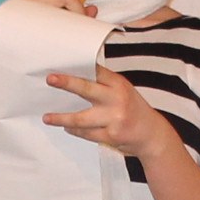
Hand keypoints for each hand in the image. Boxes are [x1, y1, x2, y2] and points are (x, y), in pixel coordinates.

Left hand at [46, 67, 164, 158]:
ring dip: (61, 118)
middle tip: (50, 79)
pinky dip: (75, 130)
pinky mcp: (111, 136)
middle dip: (67, 83)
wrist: (152, 135)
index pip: (96, 71)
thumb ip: (105, 85)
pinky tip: (67, 127)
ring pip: (81, 118)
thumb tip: (76, 77)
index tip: (61, 63)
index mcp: (119, 85)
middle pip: (86, 89)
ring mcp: (114, 119)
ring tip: (47, 117)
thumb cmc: (134, 110)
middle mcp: (116, 99)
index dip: (78, 67)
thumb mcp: (124, 91)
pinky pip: (86, 134)